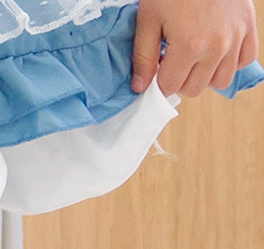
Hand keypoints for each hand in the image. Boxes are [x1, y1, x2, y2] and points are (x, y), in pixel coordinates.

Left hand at [131, 0, 258, 96]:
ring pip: (221, 81)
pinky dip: (231, 62)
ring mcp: (236, 36)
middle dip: (180, 81)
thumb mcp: (148, 19)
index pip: (170, 88)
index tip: (158, 69)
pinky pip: (245, 59)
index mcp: (189, 45)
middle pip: (194, 89)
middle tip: (174, 61)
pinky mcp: (248, 25)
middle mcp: (216, 46)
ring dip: (205, 76)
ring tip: (194, 58)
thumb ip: (143, 56)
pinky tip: (216, 53)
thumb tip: (140, 87)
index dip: (159, 82)